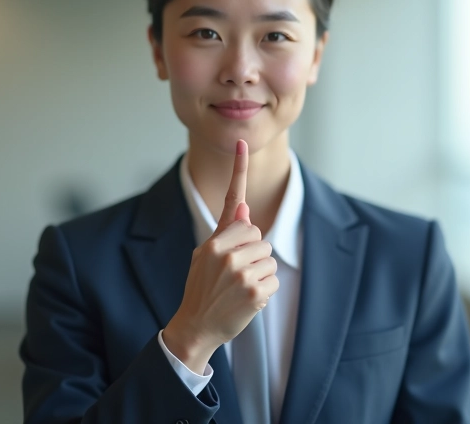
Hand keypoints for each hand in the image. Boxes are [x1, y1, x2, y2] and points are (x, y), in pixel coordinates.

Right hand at [163, 139, 279, 373]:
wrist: (195, 327)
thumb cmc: (200, 289)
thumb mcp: (203, 257)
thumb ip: (225, 234)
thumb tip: (243, 208)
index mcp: (213, 241)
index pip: (232, 202)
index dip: (238, 169)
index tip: (240, 142)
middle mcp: (226, 253)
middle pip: (260, 235)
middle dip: (253, 253)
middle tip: (234, 273)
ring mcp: (241, 272)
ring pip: (269, 257)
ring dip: (260, 272)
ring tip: (239, 287)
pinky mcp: (255, 292)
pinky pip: (274, 278)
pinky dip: (265, 290)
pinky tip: (247, 300)